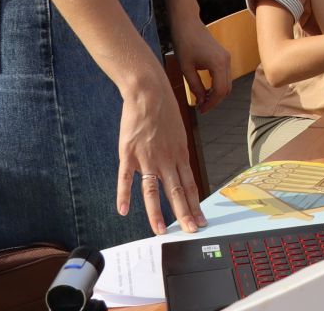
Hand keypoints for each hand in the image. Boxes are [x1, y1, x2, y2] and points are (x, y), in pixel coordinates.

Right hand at [116, 77, 206, 234]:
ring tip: (160, 231)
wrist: (148, 92)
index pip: (190, 185)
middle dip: (185, 214)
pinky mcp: (129, 153)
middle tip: (191, 231)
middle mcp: (167, 159)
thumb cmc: (164, 110)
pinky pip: (126, 178)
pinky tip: (123, 211)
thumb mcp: (178, 133)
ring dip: (157, 213)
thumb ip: (176, 154)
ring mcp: (147, 158)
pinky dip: (124, 195)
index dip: (195, 205)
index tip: (200, 221)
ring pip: (153, 191)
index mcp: (180, 154)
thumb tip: (177, 170)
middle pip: (177, 192)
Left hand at [168, 13, 233, 115]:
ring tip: (202, 99)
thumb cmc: (184, 43)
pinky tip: (206, 88)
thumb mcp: (186, 68)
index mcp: (218, 64)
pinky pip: (224, 75)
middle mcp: (226, 60)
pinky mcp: (223, 56)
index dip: (211, 103)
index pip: (220, 91)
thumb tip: (201, 100)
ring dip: (217, 93)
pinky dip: (217, 84)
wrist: (187, 23)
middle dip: (215, 100)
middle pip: (227, 88)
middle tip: (201, 107)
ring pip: (227, 82)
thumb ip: (195, 86)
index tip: (201, 110)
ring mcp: (226, 57)